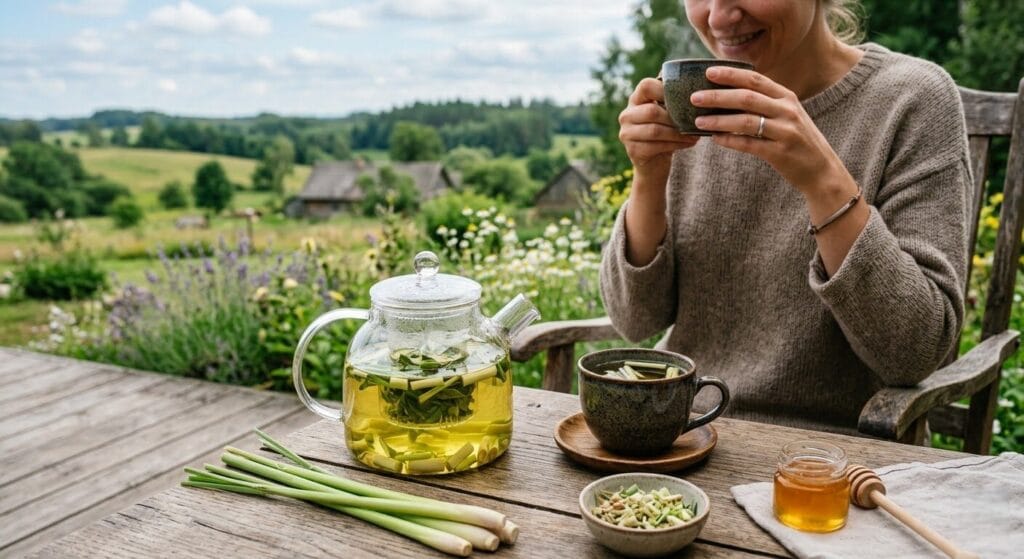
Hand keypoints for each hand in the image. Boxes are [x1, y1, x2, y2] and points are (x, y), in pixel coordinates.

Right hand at [618, 78, 699, 185]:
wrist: (654, 162)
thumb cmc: (664, 131)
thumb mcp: (666, 113)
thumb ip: (673, 100)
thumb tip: (699, 90)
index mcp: (635, 99)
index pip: (646, 86)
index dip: (666, 90)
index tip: (685, 98)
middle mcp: (626, 115)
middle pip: (651, 111)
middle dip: (675, 117)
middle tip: (695, 120)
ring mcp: (627, 133)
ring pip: (655, 130)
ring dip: (678, 133)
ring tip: (694, 134)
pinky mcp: (633, 150)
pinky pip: (656, 146)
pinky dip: (676, 144)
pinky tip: (689, 143)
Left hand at [690, 66, 846, 193]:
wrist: (821, 169)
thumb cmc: (797, 140)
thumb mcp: (786, 115)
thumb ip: (764, 103)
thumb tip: (727, 95)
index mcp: (786, 97)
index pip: (755, 79)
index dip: (731, 74)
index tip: (708, 72)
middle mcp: (787, 111)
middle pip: (747, 98)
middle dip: (717, 96)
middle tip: (694, 97)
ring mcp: (785, 131)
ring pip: (746, 121)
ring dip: (719, 121)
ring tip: (698, 121)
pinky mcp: (780, 153)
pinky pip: (749, 145)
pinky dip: (729, 141)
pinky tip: (714, 139)